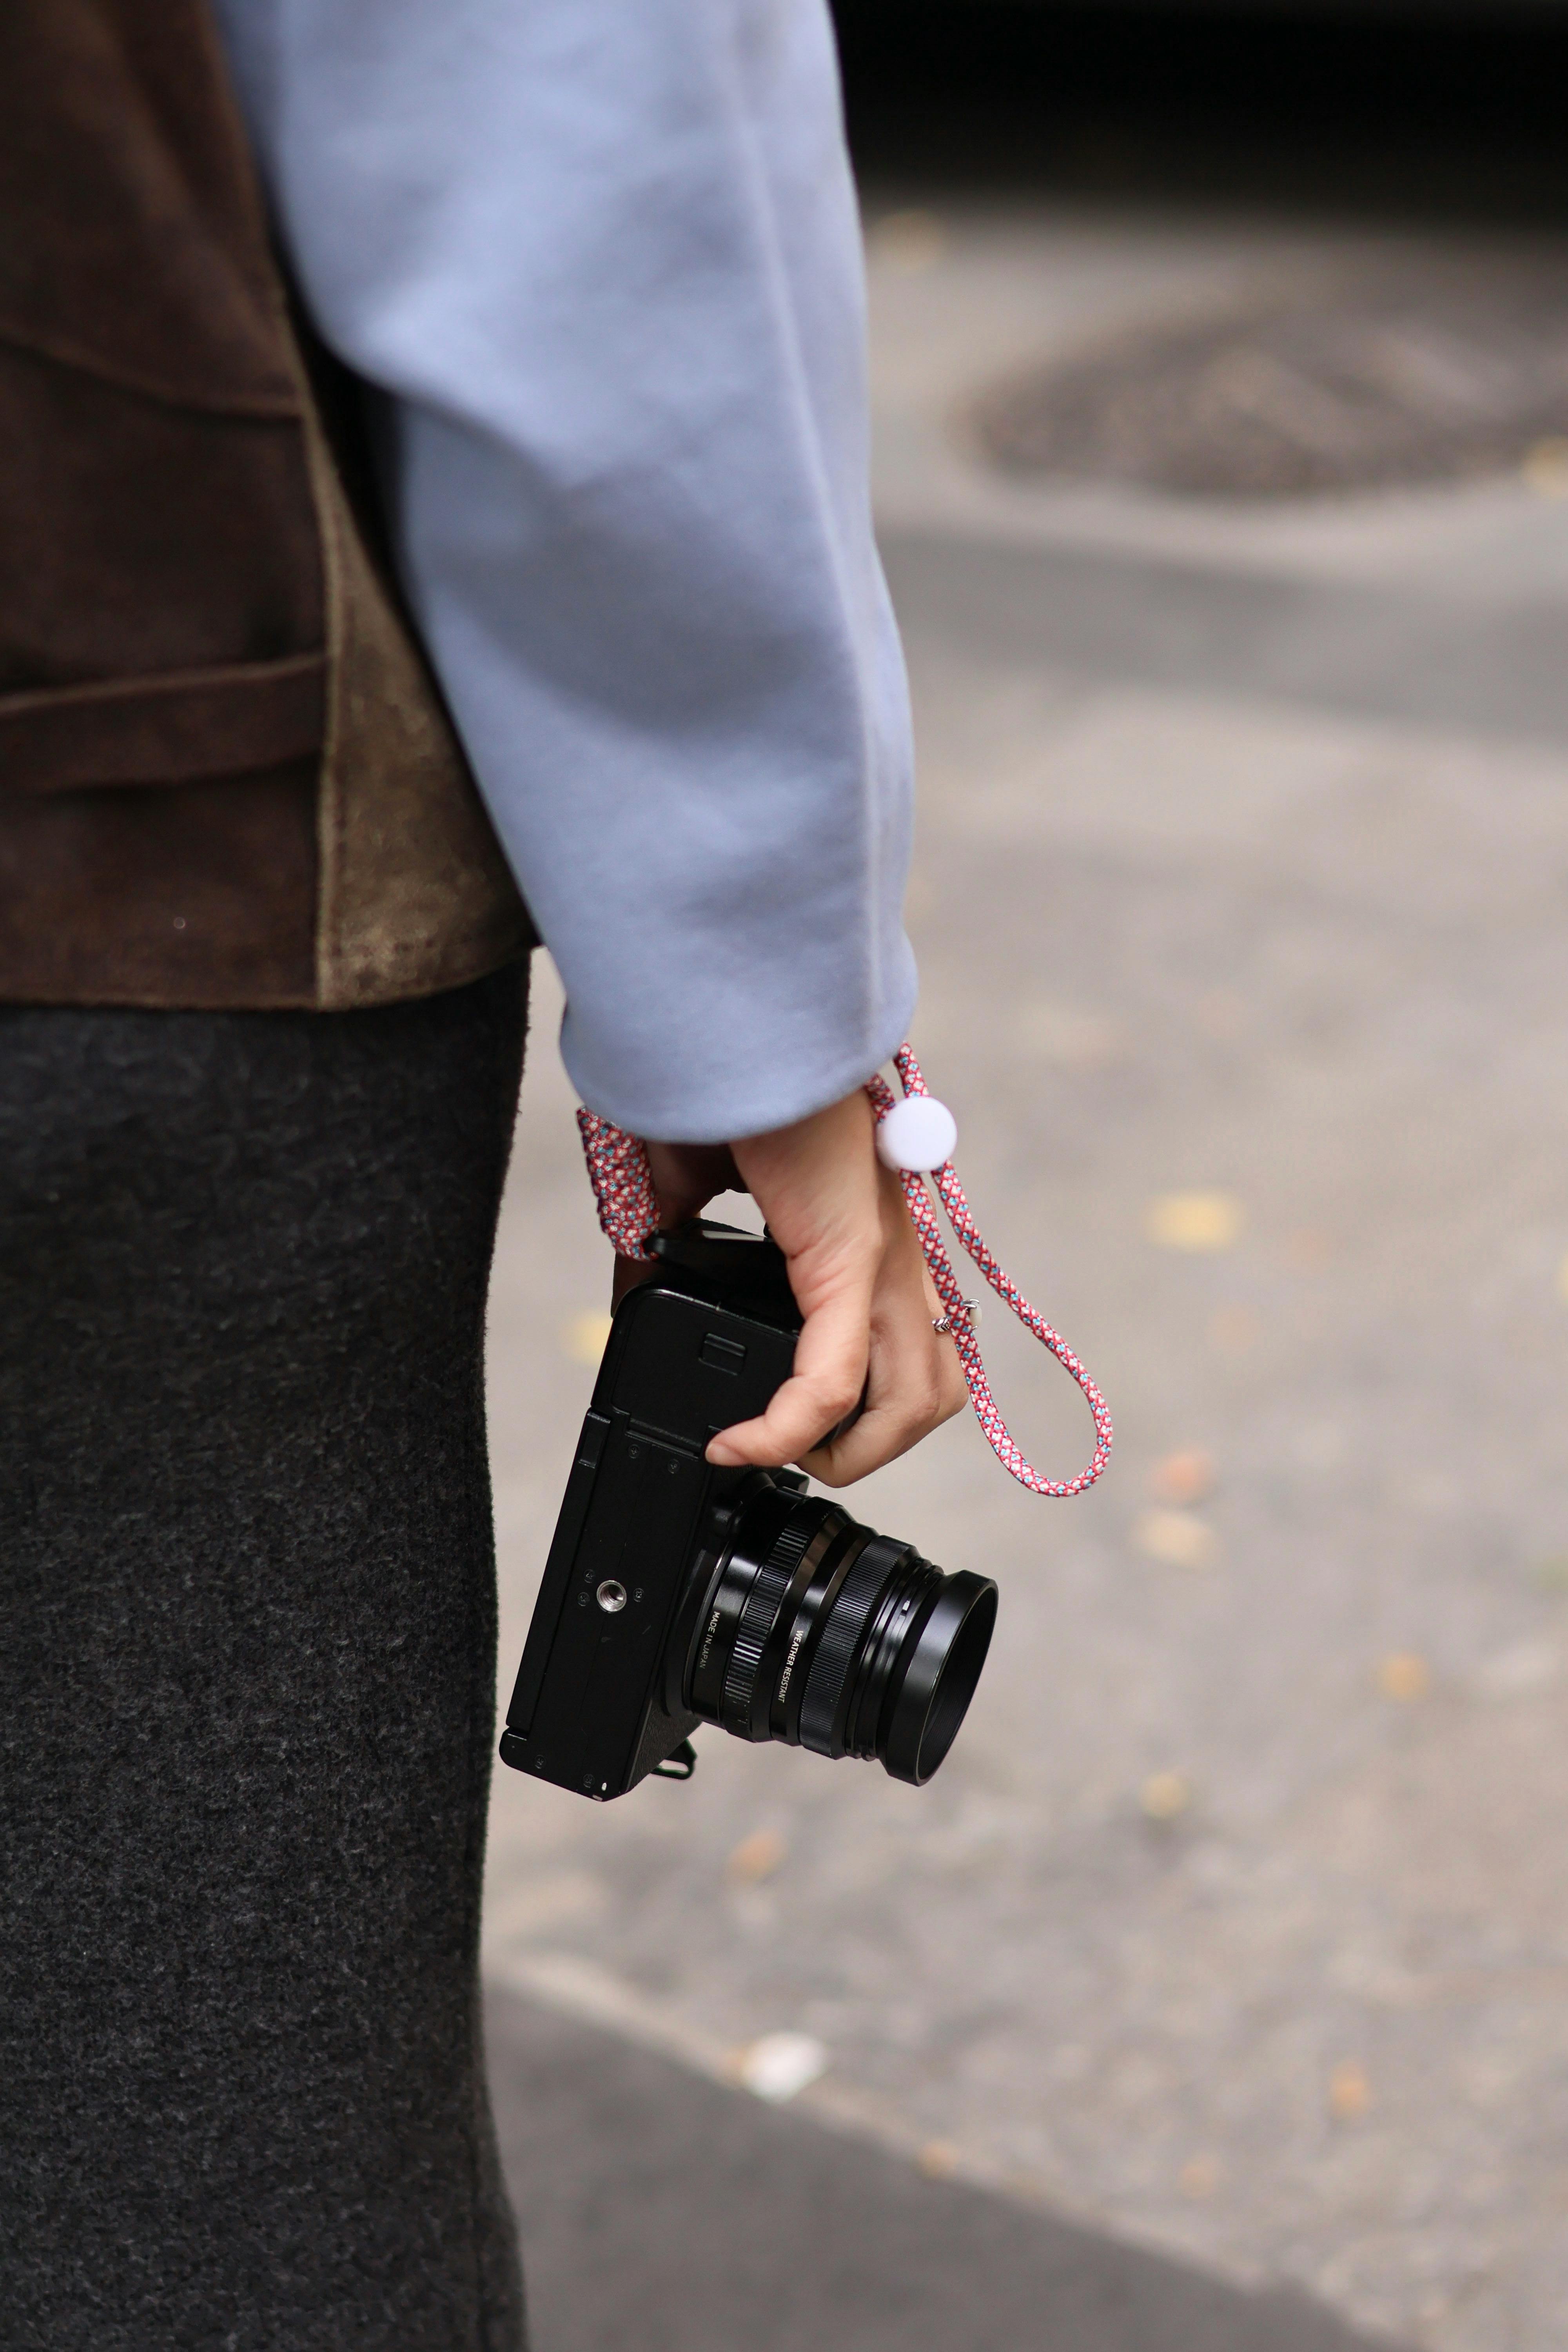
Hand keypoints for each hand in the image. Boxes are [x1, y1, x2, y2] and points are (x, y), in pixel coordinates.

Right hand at [622, 1089, 966, 1485]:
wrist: (728, 1020)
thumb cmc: (715, 1076)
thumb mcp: (687, 1180)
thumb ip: (672, 1243)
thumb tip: (636, 1296)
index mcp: (861, 1232)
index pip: (905, 1344)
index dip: (860, 1406)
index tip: (780, 1426)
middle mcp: (890, 1251)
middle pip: (930, 1389)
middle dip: (868, 1448)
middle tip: (795, 1453)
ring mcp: (881, 1256)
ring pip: (916, 1397)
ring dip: (852, 1450)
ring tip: (779, 1453)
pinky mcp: (849, 1256)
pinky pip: (835, 1377)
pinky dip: (788, 1428)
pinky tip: (737, 1441)